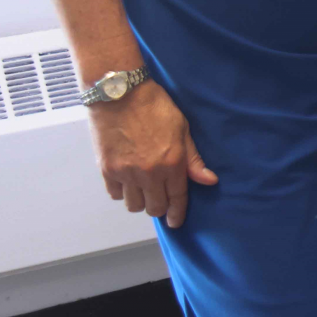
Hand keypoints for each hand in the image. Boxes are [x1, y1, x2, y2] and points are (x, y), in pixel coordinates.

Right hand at [87, 82, 217, 228]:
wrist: (120, 93)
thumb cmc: (154, 106)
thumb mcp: (182, 128)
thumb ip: (193, 159)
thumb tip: (209, 180)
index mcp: (172, 163)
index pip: (177, 199)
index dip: (178, 214)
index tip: (176, 222)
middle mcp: (149, 173)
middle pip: (155, 208)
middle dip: (160, 207)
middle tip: (161, 200)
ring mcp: (126, 173)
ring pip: (134, 206)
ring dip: (141, 201)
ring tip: (144, 188)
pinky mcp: (106, 170)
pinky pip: (115, 194)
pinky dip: (122, 191)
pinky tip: (127, 180)